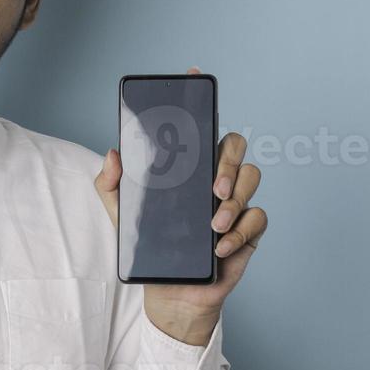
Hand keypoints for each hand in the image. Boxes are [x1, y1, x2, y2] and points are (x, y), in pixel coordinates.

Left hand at [95, 66, 267, 343]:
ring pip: (253, 179)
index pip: (200, 127)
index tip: (192, 74)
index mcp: (190, 169)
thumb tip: (114, 153)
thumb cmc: (152, 247)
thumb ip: (112, 185)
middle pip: (235, 146)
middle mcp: (216, 178)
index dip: (199, 98)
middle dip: (230, 161)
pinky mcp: (248, 232)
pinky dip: (239, 233)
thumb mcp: (122, 217)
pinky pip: (258, 219)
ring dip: (235, 201)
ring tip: (213, 225)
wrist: (170, 295)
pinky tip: (219, 247)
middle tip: (213, 187)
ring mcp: (235, 202)